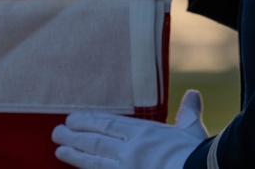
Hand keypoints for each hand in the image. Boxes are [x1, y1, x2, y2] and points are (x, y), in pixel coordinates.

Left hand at [53, 90, 207, 168]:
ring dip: (74, 153)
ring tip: (59, 149)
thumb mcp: (192, 131)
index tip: (75, 118)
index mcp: (146, 133)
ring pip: (94, 159)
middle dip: (76, 135)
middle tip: (57, 131)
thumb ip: (188, 112)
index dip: (91, 121)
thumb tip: (193, 94)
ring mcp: (126, 167)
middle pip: (97, 140)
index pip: (111, 124)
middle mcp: (131, 149)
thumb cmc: (197, 155)